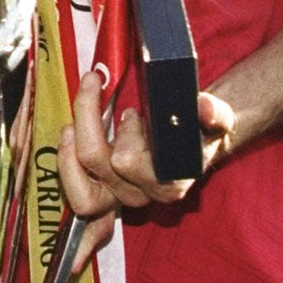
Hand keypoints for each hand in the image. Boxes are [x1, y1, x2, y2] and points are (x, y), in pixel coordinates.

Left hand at [55, 71, 235, 214]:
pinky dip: (66, 160)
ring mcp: (121, 196)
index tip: (130, 112)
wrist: (196, 143)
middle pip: (102, 163)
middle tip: (95, 87)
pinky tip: (70, 131)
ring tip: (74, 117)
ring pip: (81, 185)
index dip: (125, 136)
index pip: (132, 163)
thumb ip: (214, 114)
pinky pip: (76, 191)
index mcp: (171, 181)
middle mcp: (144, 194)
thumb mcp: (216, 119)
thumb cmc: (201, 130)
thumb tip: (203, 108)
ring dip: (70, 146)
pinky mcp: (104, 192)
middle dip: (91, 121)